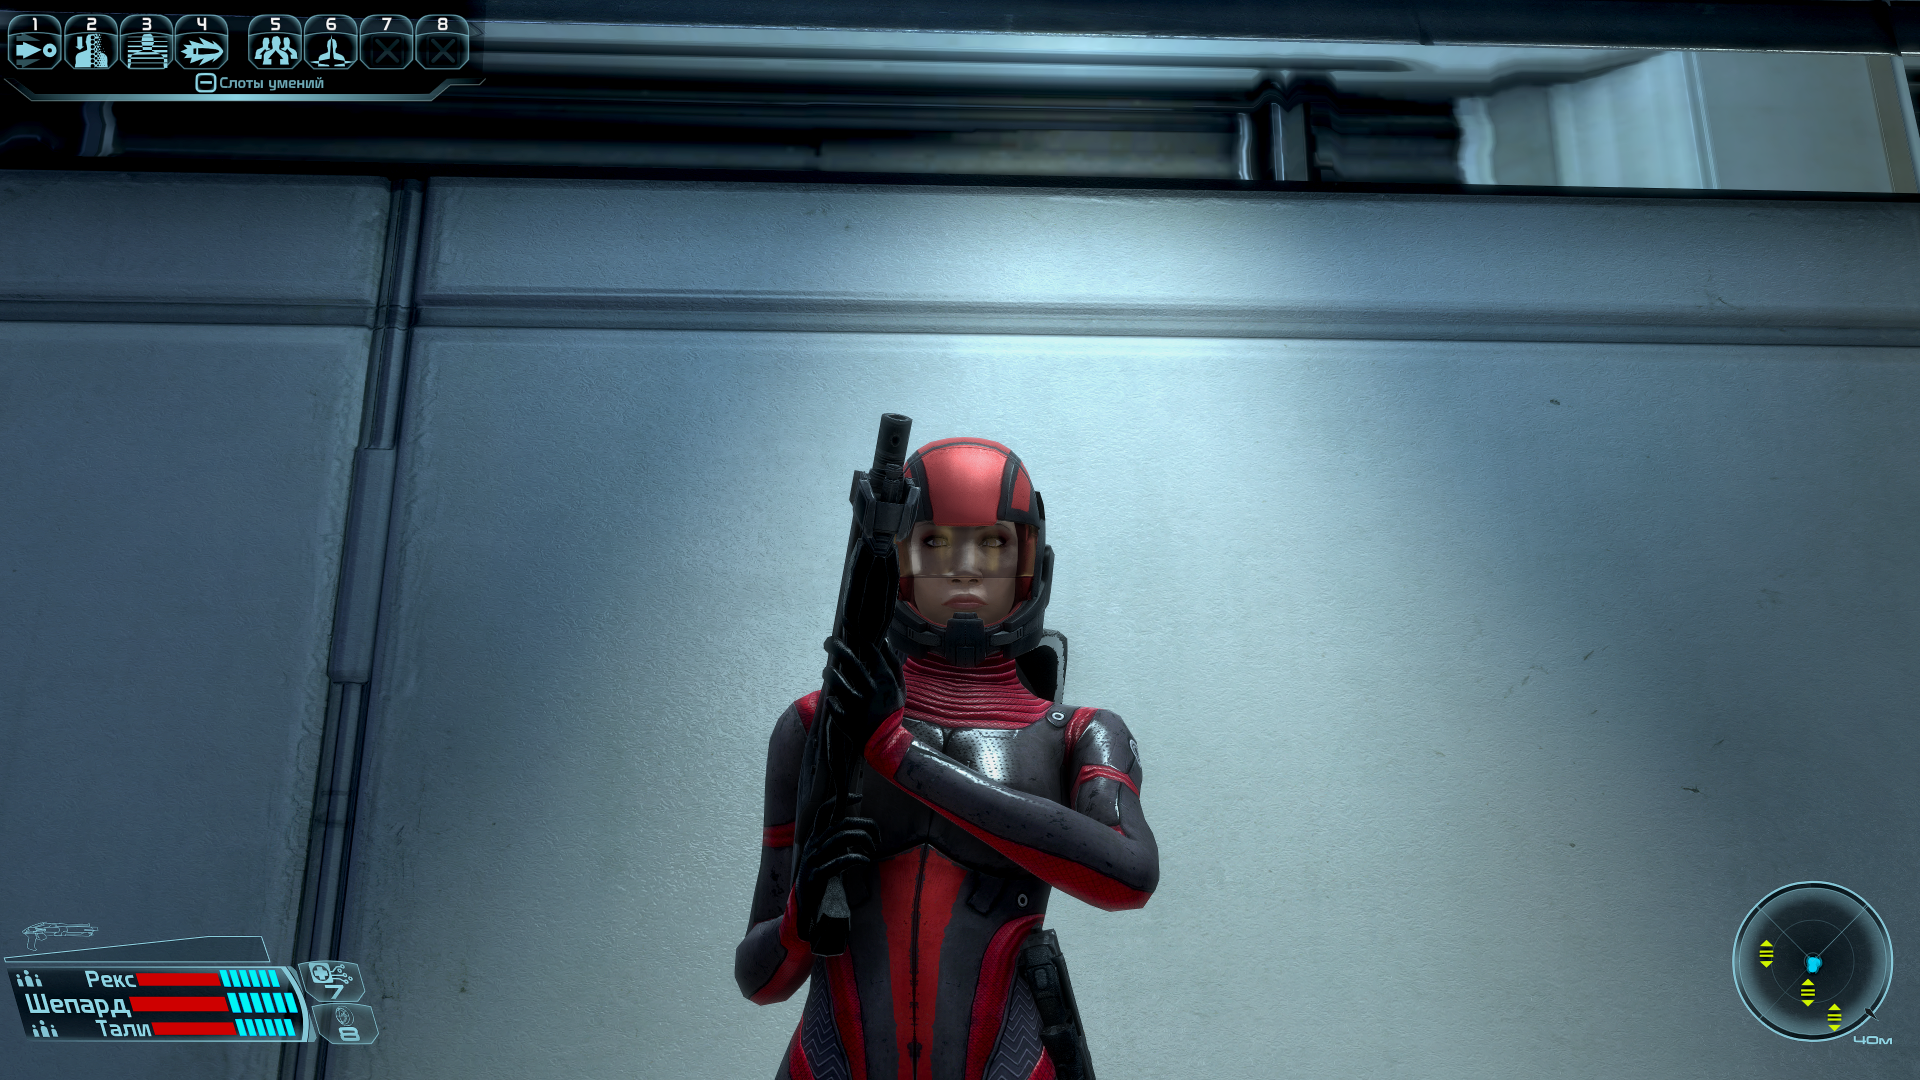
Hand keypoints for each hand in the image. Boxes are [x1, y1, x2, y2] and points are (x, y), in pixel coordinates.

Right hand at [794, 797, 877, 942]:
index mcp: (814, 838)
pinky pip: (838, 862)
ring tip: (873, 850)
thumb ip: (835, 840)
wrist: (803, 905)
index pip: (824, 811)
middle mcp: (812, 845)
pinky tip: (865, 860)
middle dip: (864, 826)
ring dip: (863, 841)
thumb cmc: (819, 877)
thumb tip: (856, 828)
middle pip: (840, 824)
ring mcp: (813, 860)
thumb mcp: (825, 855)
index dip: (841, 800)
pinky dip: (855, 858)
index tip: (859, 796)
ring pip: (841, 838)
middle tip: (877, 838)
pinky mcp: (816, 876)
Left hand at [820, 636, 904, 749]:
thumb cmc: (891, 709)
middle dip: (838, 648)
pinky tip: (832, 698)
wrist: (886, 742)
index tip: (846, 625)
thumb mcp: (899, 686)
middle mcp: (872, 691)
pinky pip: (833, 706)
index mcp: (885, 680)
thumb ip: (892, 664)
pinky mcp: (847, 720)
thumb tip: (883, 640)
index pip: (871, 652)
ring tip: (826, 670)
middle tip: (827, 641)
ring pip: (838, 683)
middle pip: (852, 663)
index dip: (858, 636)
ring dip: (829, 674)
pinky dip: (831, 701)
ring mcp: (858, 706)